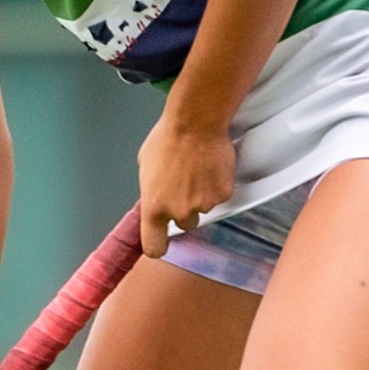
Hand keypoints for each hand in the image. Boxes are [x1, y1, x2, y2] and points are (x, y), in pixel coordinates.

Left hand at [135, 109, 236, 256]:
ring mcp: (203, 205)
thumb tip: (156, 195)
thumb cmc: (167, 138)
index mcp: (154, 208)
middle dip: (186, 209)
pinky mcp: (223, 195)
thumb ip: (152, 190)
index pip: (154, 246)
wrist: (195, 123)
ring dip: (201, 194)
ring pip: (204, 209)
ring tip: (197, 169)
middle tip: (185, 185)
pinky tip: (210, 166)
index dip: (159, 244)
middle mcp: (178, 212)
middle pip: (186, 224)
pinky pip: (220, 196)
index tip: (162, 241)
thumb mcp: (145, 167)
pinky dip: (217, 184)